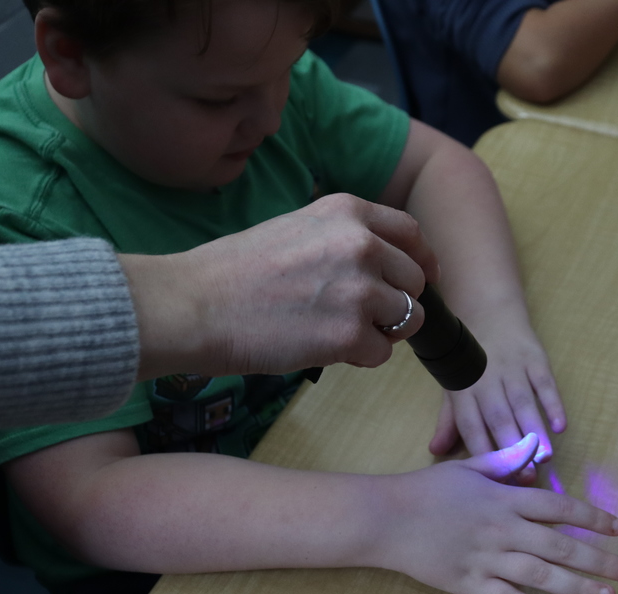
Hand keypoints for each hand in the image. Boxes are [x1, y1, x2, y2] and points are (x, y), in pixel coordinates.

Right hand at [123, 194, 440, 379]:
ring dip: (379, 332)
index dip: (422, 261)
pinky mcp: (351, 334)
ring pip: (407, 319)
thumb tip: (381, 266)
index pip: (411, 234)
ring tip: (334, 331)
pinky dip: (359, 358)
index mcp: (347, 212)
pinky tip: (322, 348)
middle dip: (395, 303)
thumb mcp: (296, 228)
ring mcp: (360, 290)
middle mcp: (362, 245)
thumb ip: (342, 239)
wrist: (194, 305)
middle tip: (358, 317)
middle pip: (414, 282)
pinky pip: (381, 353)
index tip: (423, 279)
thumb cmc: (233, 272)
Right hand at [372, 434, 617, 593]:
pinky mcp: (470, 583)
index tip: (617, 528)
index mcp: (503, 498)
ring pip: (542, 575)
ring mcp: (486, 558)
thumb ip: (503, 462)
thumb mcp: (467, 467)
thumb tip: (534, 450)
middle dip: (600, 558)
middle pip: (560, 544)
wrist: (387, 517)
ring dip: (579, 587)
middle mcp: (501, 528)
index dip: (592, 517)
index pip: (558, 507)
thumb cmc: (426, 489)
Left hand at [429, 320, 565, 481]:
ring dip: (535, 431)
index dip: (484, 453)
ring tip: (546, 458)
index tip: (497, 481)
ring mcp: (512, 368)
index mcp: (463, 392)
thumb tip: (435, 451)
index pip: (472, 427)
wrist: (487, 311)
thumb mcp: (453, 386)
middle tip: (527, 479)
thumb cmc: (469, 359)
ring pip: (523, 403)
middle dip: (513, 449)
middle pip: (499, 418)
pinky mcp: (534, 358)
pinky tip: (560, 426)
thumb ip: (449, 421)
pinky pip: (545, 383)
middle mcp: (486, 381)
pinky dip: (553, 403)